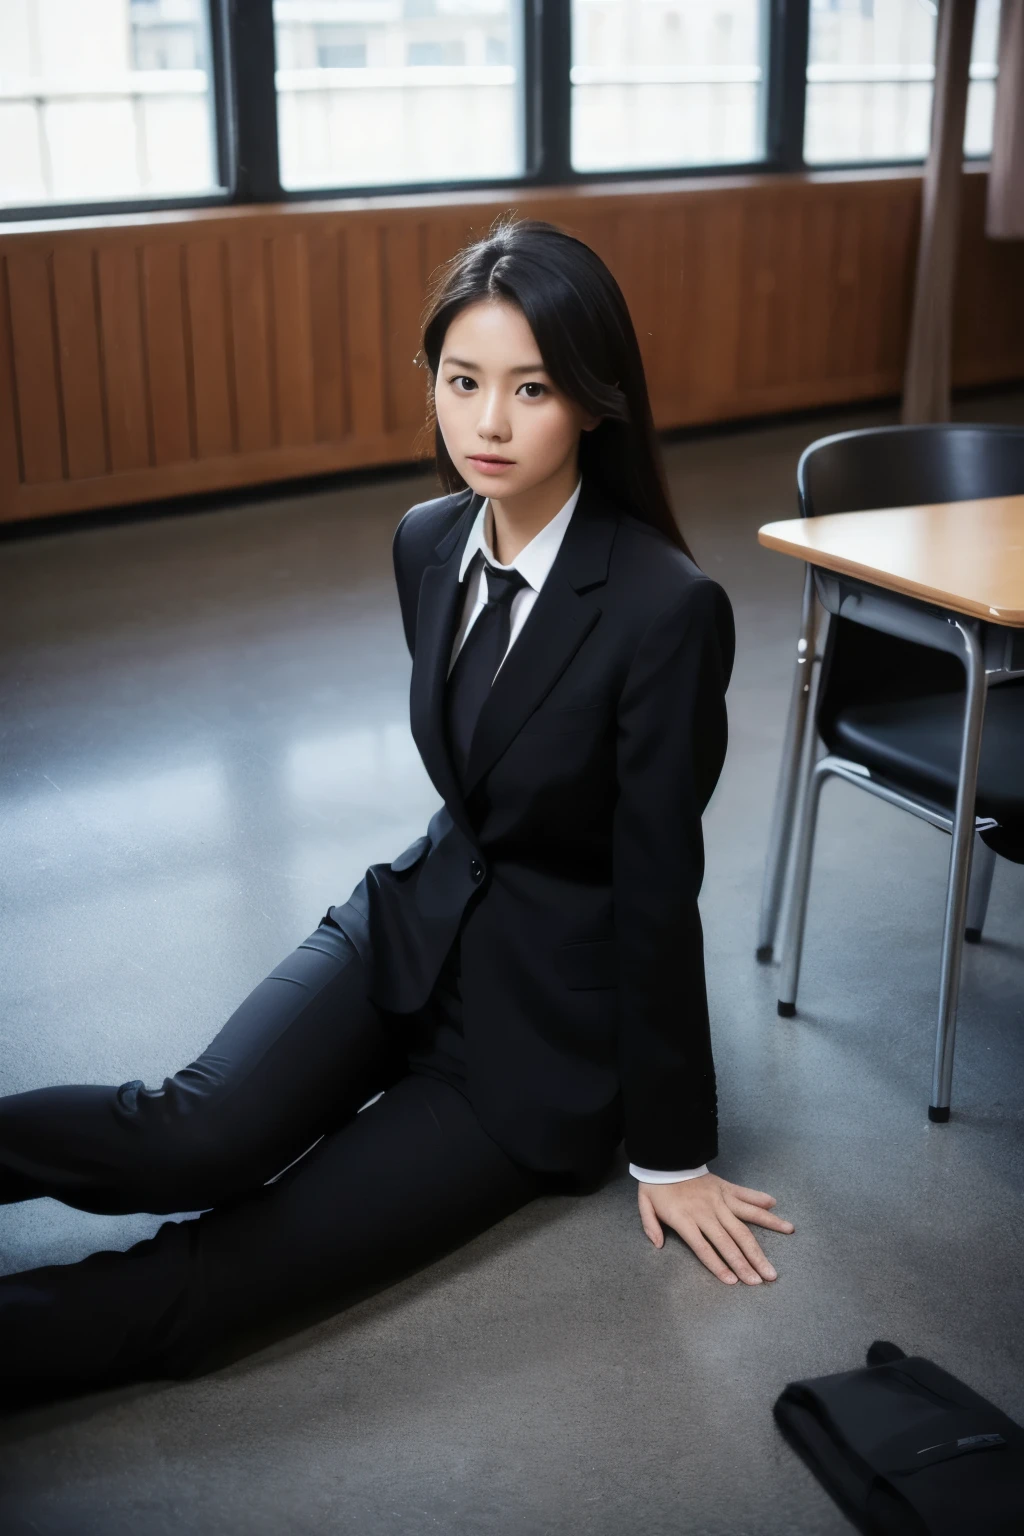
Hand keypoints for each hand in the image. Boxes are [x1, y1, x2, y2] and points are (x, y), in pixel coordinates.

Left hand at [638, 1173, 794, 1284]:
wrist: (666, 1157)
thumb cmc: (656, 1185)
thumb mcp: (645, 1205)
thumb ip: (650, 1226)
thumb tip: (658, 1246)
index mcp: (685, 1218)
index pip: (704, 1248)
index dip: (719, 1266)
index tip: (734, 1282)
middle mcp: (706, 1211)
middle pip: (729, 1241)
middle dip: (748, 1262)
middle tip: (764, 1278)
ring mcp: (718, 1199)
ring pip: (744, 1221)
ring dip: (761, 1236)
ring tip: (777, 1251)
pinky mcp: (724, 1187)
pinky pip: (744, 1194)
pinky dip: (759, 1199)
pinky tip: (774, 1206)